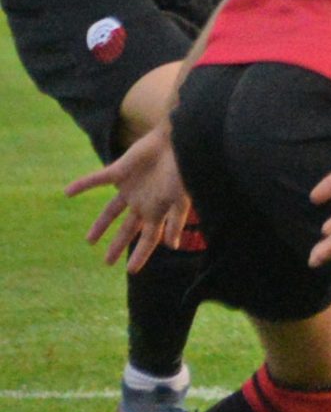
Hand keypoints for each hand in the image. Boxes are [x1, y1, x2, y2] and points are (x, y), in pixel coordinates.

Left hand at [67, 125, 192, 270]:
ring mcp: (130, 188)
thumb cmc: (184, 170)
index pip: (148, 238)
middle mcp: (143, 202)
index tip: (131, 271)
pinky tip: (67, 192)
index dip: (140, 254)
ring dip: (101, 225)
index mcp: (158, 210)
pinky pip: (96, 180)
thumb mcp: (182, 198)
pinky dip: (82, 186)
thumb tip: (170, 246)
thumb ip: (176, 221)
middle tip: (107, 262)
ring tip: (89, 242)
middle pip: (128, 229)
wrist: (178, 140)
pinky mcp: (119, 171)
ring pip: (111, 211)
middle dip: (118, 245)